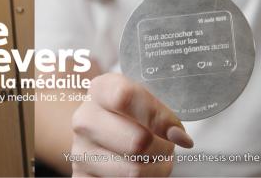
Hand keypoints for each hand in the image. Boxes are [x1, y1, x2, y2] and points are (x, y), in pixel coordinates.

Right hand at [70, 73, 192, 176]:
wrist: (96, 130)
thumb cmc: (125, 114)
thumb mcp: (141, 99)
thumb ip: (160, 112)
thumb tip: (179, 136)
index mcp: (99, 90)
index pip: (125, 98)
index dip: (157, 116)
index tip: (175, 130)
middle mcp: (85, 120)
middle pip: (137, 141)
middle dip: (163, 148)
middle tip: (167, 145)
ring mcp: (81, 151)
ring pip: (134, 171)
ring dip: (157, 169)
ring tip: (156, 159)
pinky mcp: (83, 177)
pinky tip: (142, 170)